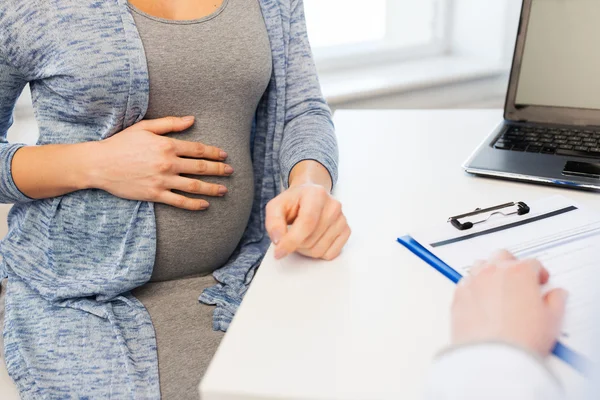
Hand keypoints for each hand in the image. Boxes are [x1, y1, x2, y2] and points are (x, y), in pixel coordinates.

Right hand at [91, 116, 232, 209]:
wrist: (99, 164)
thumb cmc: (121, 143)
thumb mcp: (145, 127)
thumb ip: (170, 124)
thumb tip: (192, 119)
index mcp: (167, 145)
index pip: (198, 150)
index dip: (213, 153)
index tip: (224, 155)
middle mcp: (168, 163)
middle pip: (200, 168)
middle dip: (219, 170)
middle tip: (231, 172)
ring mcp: (162, 180)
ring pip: (194, 186)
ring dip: (212, 188)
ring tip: (224, 190)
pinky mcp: (154, 194)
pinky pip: (179, 201)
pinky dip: (194, 204)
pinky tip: (205, 205)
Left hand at [265, 182, 350, 260]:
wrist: (310, 196)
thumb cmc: (293, 202)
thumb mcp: (276, 206)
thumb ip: (273, 222)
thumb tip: (279, 241)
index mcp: (316, 194)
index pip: (306, 223)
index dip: (291, 241)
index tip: (278, 252)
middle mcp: (333, 205)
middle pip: (311, 239)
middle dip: (296, 244)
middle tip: (290, 235)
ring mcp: (342, 219)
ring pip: (319, 250)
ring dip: (305, 250)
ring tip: (301, 236)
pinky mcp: (346, 230)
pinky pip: (331, 254)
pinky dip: (318, 252)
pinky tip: (313, 240)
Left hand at [451, 250, 567, 356]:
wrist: (492, 357)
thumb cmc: (521, 339)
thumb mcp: (552, 320)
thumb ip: (556, 301)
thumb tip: (555, 295)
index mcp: (519, 272)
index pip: (532, 263)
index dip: (538, 273)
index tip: (539, 282)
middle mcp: (493, 272)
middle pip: (502, 256)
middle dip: (512, 264)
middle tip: (518, 280)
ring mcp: (472, 282)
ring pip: (480, 265)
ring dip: (489, 271)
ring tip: (497, 288)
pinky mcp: (457, 296)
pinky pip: (464, 283)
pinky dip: (473, 287)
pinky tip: (480, 299)